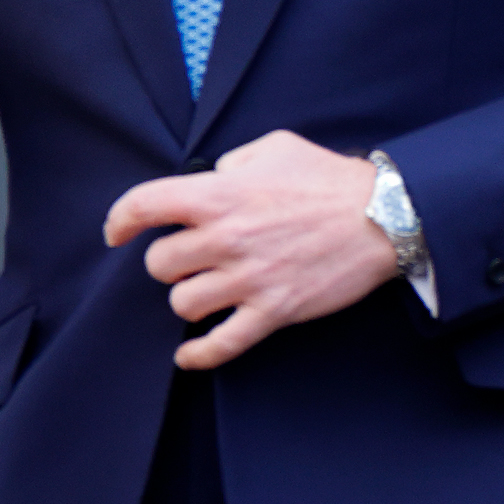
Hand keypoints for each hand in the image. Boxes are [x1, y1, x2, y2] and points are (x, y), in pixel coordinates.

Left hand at [102, 132, 391, 370]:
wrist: (386, 215)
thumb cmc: (328, 179)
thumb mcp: (274, 148)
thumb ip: (231, 164)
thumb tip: (210, 179)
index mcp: (220, 195)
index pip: (144, 205)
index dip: (120, 219)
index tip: (117, 232)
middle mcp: (226, 238)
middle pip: (159, 265)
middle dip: (169, 263)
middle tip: (188, 259)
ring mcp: (249, 279)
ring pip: (182, 303)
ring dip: (188, 298)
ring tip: (205, 290)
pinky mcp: (273, 310)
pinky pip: (222, 345)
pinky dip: (199, 354)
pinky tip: (187, 355)